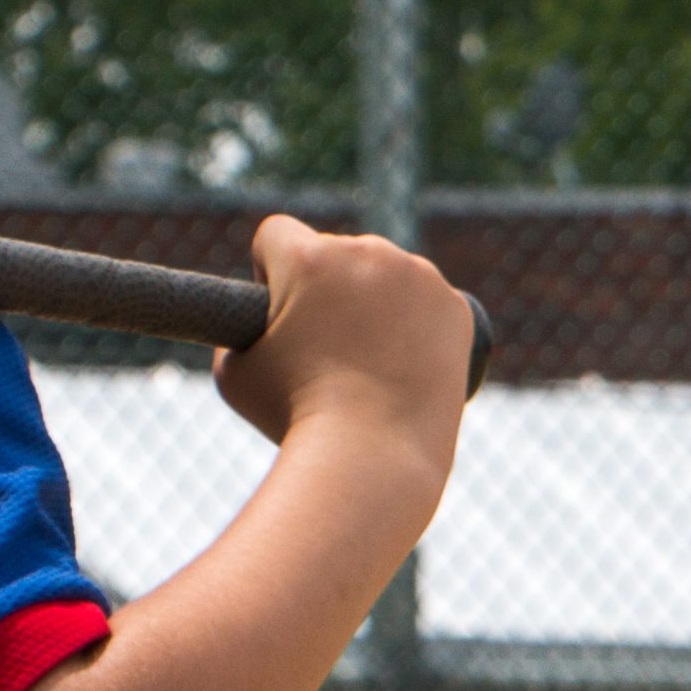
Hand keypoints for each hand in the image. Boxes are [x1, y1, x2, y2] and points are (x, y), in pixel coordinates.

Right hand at [213, 214, 470, 460]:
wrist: (375, 457)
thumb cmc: (295, 419)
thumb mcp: (235, 375)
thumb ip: (237, 335)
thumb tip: (256, 323)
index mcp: (310, 258)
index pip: (277, 233)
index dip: (269, 270)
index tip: (277, 309)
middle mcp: (368, 252)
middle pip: (335, 252)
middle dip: (326, 289)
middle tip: (325, 349)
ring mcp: (419, 277)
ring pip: (384, 273)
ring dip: (372, 300)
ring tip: (365, 362)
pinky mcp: (456, 307)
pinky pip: (425, 300)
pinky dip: (415, 324)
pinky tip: (402, 360)